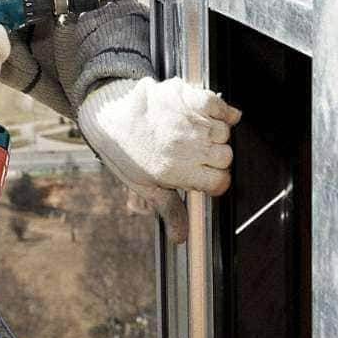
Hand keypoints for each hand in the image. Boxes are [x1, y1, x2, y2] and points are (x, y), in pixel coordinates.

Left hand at [78, 76, 241, 242]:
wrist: (111, 116)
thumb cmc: (126, 153)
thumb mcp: (145, 186)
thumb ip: (170, 209)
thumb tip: (181, 239)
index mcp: (177, 171)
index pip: (219, 182)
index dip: (215, 181)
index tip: (205, 176)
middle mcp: (188, 147)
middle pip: (226, 157)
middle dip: (215, 158)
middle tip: (195, 153)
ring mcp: (191, 121)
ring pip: (224, 133)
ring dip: (215, 134)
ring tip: (194, 133)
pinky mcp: (190, 98)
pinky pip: (220, 106)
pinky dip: (222, 110)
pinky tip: (211, 114)